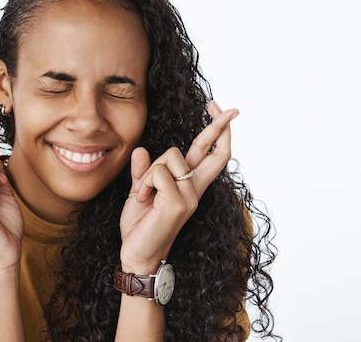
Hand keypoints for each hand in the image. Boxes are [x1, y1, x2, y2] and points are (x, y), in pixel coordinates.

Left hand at [119, 101, 237, 272]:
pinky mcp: (179, 203)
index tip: (219, 108)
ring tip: (146, 194)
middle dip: (218, 125)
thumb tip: (142, 150)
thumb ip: (144, 172)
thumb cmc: (141, 226)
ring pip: (169, 157)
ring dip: (149, 172)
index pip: (209, 153)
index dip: (216, 130)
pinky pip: (158, 173)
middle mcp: (195, 189)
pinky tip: (145, 200)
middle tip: (223, 105)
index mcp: (189, 185)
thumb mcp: (141, 192)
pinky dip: (145, 183)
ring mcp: (190, 196)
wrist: (137, 255)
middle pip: (215, 152)